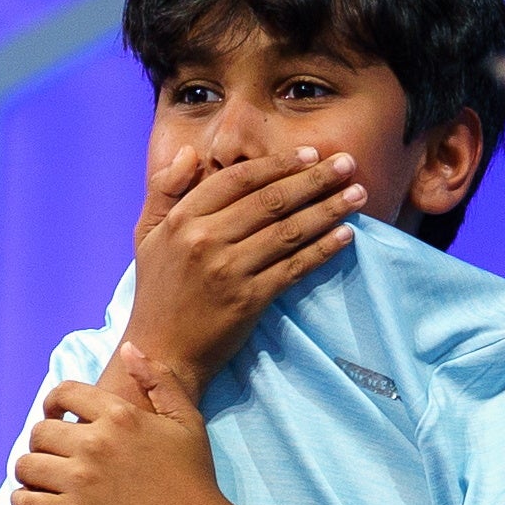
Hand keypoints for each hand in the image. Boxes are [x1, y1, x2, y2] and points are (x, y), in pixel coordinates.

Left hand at [14, 345, 231, 504]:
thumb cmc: (194, 478)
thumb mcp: (186, 420)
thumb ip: (159, 380)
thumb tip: (128, 349)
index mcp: (120, 416)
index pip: (64, 393)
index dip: (53, 403)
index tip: (55, 417)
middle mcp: (95, 443)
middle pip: (40, 432)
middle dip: (42, 442)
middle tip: (51, 455)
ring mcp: (81, 481)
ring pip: (26, 465)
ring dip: (28, 471)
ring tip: (39, 479)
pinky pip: (26, 501)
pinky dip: (23, 501)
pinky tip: (34, 502)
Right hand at [122, 145, 363, 394]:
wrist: (161, 353)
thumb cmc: (157, 291)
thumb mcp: (145, 234)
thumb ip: (163, 189)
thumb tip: (192, 152)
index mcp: (182, 219)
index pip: (238, 179)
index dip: (277, 164)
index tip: (310, 153)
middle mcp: (205, 240)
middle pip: (270, 200)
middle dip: (314, 179)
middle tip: (347, 163)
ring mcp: (229, 270)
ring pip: (288, 231)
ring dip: (328, 209)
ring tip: (358, 194)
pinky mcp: (249, 300)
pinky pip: (294, 267)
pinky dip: (323, 249)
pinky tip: (346, 235)